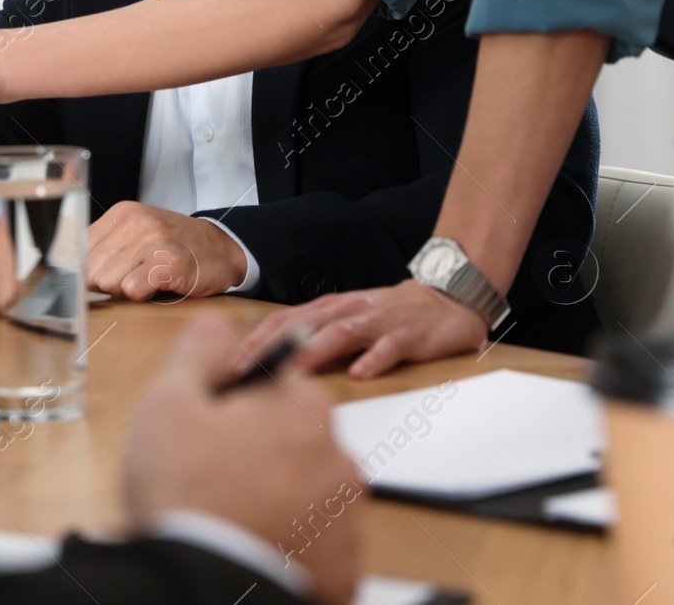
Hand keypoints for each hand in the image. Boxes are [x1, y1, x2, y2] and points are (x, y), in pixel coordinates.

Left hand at [88, 202, 246, 299]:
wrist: (223, 249)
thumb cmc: (176, 246)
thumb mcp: (138, 234)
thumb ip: (105, 247)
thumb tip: (72, 272)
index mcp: (122, 213)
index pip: (78, 248)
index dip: (89, 269)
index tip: (104, 276)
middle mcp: (134, 222)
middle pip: (91, 269)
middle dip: (108, 282)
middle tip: (135, 276)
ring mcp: (152, 240)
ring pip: (107, 281)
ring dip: (126, 289)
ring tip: (148, 279)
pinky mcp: (167, 263)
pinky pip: (132, 291)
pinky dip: (143, 295)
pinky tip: (160, 284)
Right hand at [126, 316, 362, 604]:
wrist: (204, 582)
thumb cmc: (188, 492)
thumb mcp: (170, 403)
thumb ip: (199, 353)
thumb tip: (216, 326)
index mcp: (305, 410)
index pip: (279, 385)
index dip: (238, 400)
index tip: (210, 425)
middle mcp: (340, 460)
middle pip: (295, 439)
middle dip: (260, 450)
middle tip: (212, 473)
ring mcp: (346, 520)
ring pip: (306, 492)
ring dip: (277, 497)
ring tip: (229, 514)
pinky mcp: (343, 570)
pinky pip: (317, 545)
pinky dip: (290, 545)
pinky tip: (252, 544)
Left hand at [244, 279, 488, 378]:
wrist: (444, 299)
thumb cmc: (388, 316)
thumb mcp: (345, 322)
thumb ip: (313, 339)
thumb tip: (271, 364)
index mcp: (328, 309)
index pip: (282, 321)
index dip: (254, 341)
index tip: (228, 363)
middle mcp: (347, 311)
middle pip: (302, 325)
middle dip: (270, 347)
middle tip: (244, 370)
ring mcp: (377, 322)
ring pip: (340, 333)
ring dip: (314, 351)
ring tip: (291, 370)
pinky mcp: (407, 335)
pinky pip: (389, 347)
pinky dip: (374, 359)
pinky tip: (361, 374)